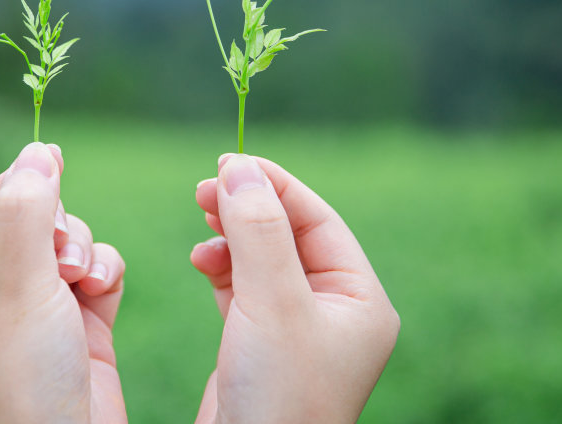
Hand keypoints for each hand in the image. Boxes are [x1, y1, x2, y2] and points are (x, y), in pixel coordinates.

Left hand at [0, 142, 126, 423]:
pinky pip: (98, 268)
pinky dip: (106, 272)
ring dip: (85, 251)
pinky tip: (102, 295)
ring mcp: (37, 309)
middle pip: (30, 220)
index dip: (18, 186)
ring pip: (69, 241)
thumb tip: (36, 151)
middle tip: (63, 258)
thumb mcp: (20, 287)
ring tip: (83, 284)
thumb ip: (27, 213)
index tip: (53, 161)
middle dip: (58, 228)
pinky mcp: (80, 321)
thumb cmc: (29, 379)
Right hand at [190, 154, 399, 423]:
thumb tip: (239, 167)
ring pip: (264, 259)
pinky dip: (222, 267)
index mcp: (360, 299)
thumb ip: (258, 230)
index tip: (227, 163)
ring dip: (231, 237)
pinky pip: (245, 287)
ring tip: (200, 227)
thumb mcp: (272, 303)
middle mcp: (336, 311)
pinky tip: (200, 262)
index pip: (318, 220)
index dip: (274, 185)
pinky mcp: (264, 345)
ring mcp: (299, 330)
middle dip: (247, 208)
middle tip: (204, 188)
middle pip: (289, 235)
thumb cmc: (278, 397)